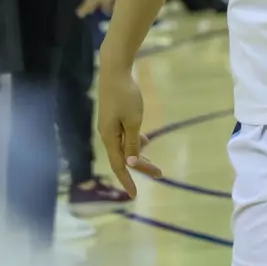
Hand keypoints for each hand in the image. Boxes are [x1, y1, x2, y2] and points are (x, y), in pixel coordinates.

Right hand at [97, 64, 161, 196]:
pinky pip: (124, 136)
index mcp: (109, 137)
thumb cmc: (125, 95)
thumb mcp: (133, 121)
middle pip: (123, 157)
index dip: (127, 181)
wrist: (114, 70)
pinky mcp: (113, 116)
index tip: (135, 195)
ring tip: (153, 163)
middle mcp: (106, 134)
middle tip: (159, 174)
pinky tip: (145, 140)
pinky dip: (134, 141)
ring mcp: (109, 125)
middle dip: (140, 167)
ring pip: (124, 147)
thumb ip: (132, 143)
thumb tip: (130, 163)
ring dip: (138, 155)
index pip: (119, 166)